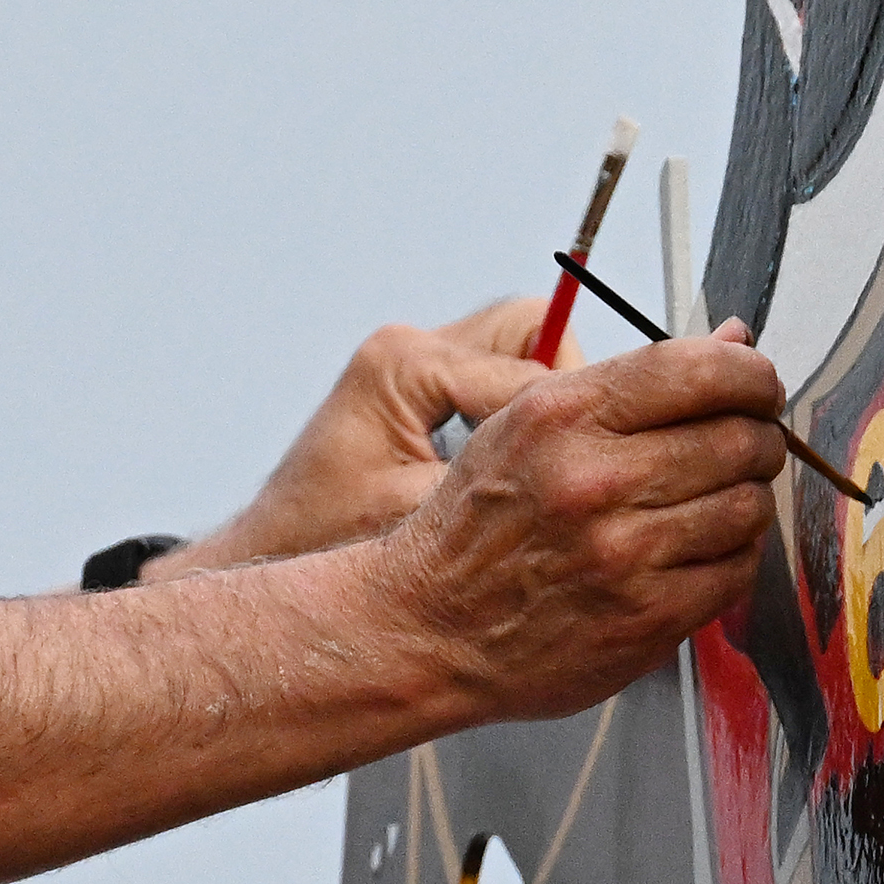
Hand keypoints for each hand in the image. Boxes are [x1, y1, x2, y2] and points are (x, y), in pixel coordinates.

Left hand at [163, 296, 552, 572]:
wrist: (272, 554)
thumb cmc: (323, 541)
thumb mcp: (417, 521)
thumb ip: (494, 489)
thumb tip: (580, 470)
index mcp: (404, 366)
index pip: (529, 370)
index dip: (577, 419)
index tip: (612, 461)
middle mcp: (411, 349)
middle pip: (537, 329)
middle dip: (570, 391)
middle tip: (583, 456)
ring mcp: (417, 363)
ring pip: (526, 348)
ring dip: (551, 403)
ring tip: (558, 468)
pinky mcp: (423, 387)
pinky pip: (502, 379)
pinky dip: (526, 417)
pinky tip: (528, 470)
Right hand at [368, 324, 787, 724]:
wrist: (429, 629)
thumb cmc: (479, 523)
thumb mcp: (529, 422)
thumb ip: (635, 382)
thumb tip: (736, 342)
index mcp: (564, 416)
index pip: (702, 370)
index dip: (752, 375)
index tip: (755, 387)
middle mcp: (594, 480)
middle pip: (739, 439)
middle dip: (757, 438)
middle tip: (743, 447)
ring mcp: (622, 554)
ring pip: (748, 508)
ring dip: (746, 501)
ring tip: (714, 503)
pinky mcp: (645, 618)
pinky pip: (735, 574)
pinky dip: (732, 560)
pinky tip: (699, 553)